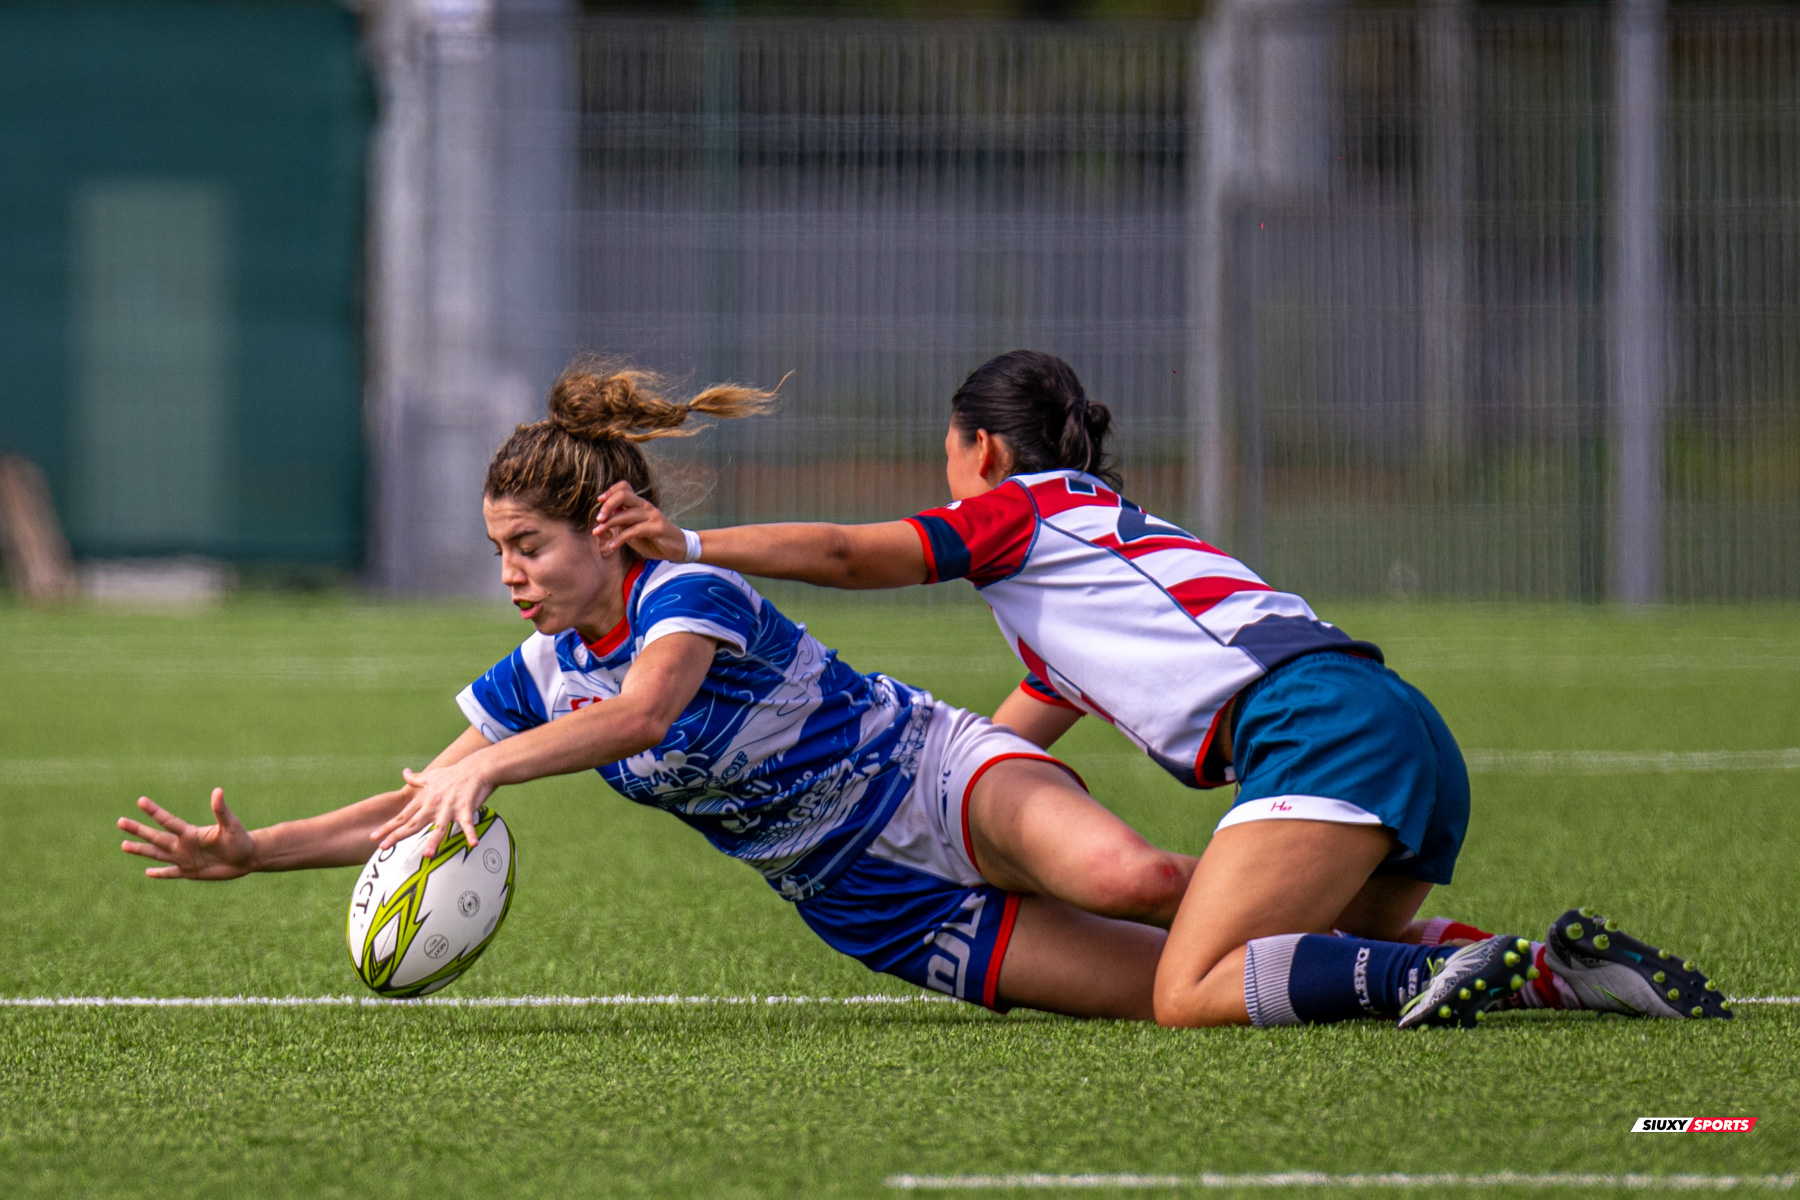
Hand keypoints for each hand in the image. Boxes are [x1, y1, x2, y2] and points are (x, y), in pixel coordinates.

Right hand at [118, 789, 256, 879]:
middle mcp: (183, 845)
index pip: (168, 821)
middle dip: (138, 830)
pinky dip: (160, 873)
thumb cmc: (241, 839)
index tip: (140, 801)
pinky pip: (171, 873)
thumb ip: (222, 810)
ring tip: (123, 845)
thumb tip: (218, 791)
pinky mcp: (190, 872)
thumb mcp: (231, 825)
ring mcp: (185, 859)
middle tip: (120, 821)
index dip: (154, 812)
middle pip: (156, 837)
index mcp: (190, 833)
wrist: (248, 857)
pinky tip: (147, 872)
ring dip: (141, 850)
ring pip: (158, 854)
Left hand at [370, 758, 494, 856]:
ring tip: (427, 855)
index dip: (388, 827)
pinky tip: (473, 844)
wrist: (476, 767)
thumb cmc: (454, 773)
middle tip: (383, 847)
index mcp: (424, 800)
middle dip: (397, 835)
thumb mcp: (432, 775)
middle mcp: (434, 804)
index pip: (403, 816)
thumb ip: (416, 778)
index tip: (374, 837)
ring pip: (440, 827)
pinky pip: (468, 823)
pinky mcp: (466, 807)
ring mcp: (449, 806)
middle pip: (413, 823)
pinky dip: (470, 833)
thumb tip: (404, 772)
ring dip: (434, 840)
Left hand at [593, 481, 687, 559]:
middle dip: (607, 505)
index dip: (610, 491)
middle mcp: (645, 506)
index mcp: (640, 504)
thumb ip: (623, 522)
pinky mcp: (657, 528)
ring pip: (626, 514)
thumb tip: (604, 517)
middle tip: (598, 519)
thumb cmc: (655, 539)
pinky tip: (612, 546)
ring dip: (609, 524)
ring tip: (597, 532)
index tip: (599, 500)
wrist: (679, 547)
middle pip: (624, 495)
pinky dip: (620, 539)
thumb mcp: (635, 529)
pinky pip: (634, 531)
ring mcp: (652, 516)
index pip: (624, 488)